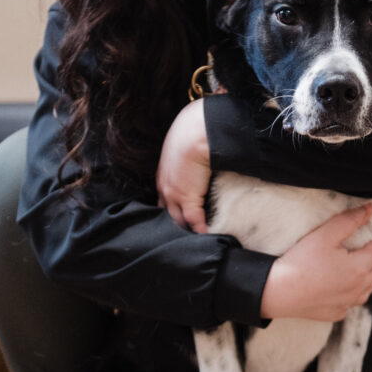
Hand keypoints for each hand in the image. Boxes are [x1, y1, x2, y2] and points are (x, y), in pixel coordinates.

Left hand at [156, 100, 210, 232]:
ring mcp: (175, 195)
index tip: (181, 219)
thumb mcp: (183, 145)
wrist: (195, 133)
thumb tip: (198, 158)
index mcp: (163, 175)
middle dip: (177, 226)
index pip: (163, 201)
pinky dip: (202, 231)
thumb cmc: (192, 132)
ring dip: (189, 230)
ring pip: (179, 221)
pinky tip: (209, 236)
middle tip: (188, 236)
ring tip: (199, 240)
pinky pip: (195, 222)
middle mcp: (165, 188)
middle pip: (168, 215)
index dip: (172, 211)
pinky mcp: (188, 199)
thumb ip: (186, 156)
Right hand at [260, 205, 371, 320]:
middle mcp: (357, 288)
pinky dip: (358, 293)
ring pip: (370, 290)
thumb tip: (369, 210)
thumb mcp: (325, 235)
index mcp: (359, 268)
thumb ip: (350, 220)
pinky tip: (353, 290)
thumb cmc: (301, 263)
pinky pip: (353, 303)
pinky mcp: (334, 312)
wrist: (279, 293)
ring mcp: (346, 303)